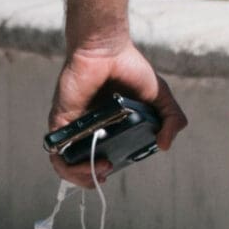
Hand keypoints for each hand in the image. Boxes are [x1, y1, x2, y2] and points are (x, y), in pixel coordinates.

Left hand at [49, 40, 187, 184]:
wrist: (105, 50)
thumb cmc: (131, 68)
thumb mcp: (161, 97)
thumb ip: (172, 120)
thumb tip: (164, 146)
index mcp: (112, 127)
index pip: (108, 157)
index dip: (112, 168)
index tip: (120, 165)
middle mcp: (92, 130)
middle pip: (85, 165)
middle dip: (94, 178)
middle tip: (108, 168)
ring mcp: (75, 128)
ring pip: (67, 165)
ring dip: (81, 177)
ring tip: (99, 170)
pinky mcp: (60, 123)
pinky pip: (57, 153)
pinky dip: (67, 166)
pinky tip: (85, 165)